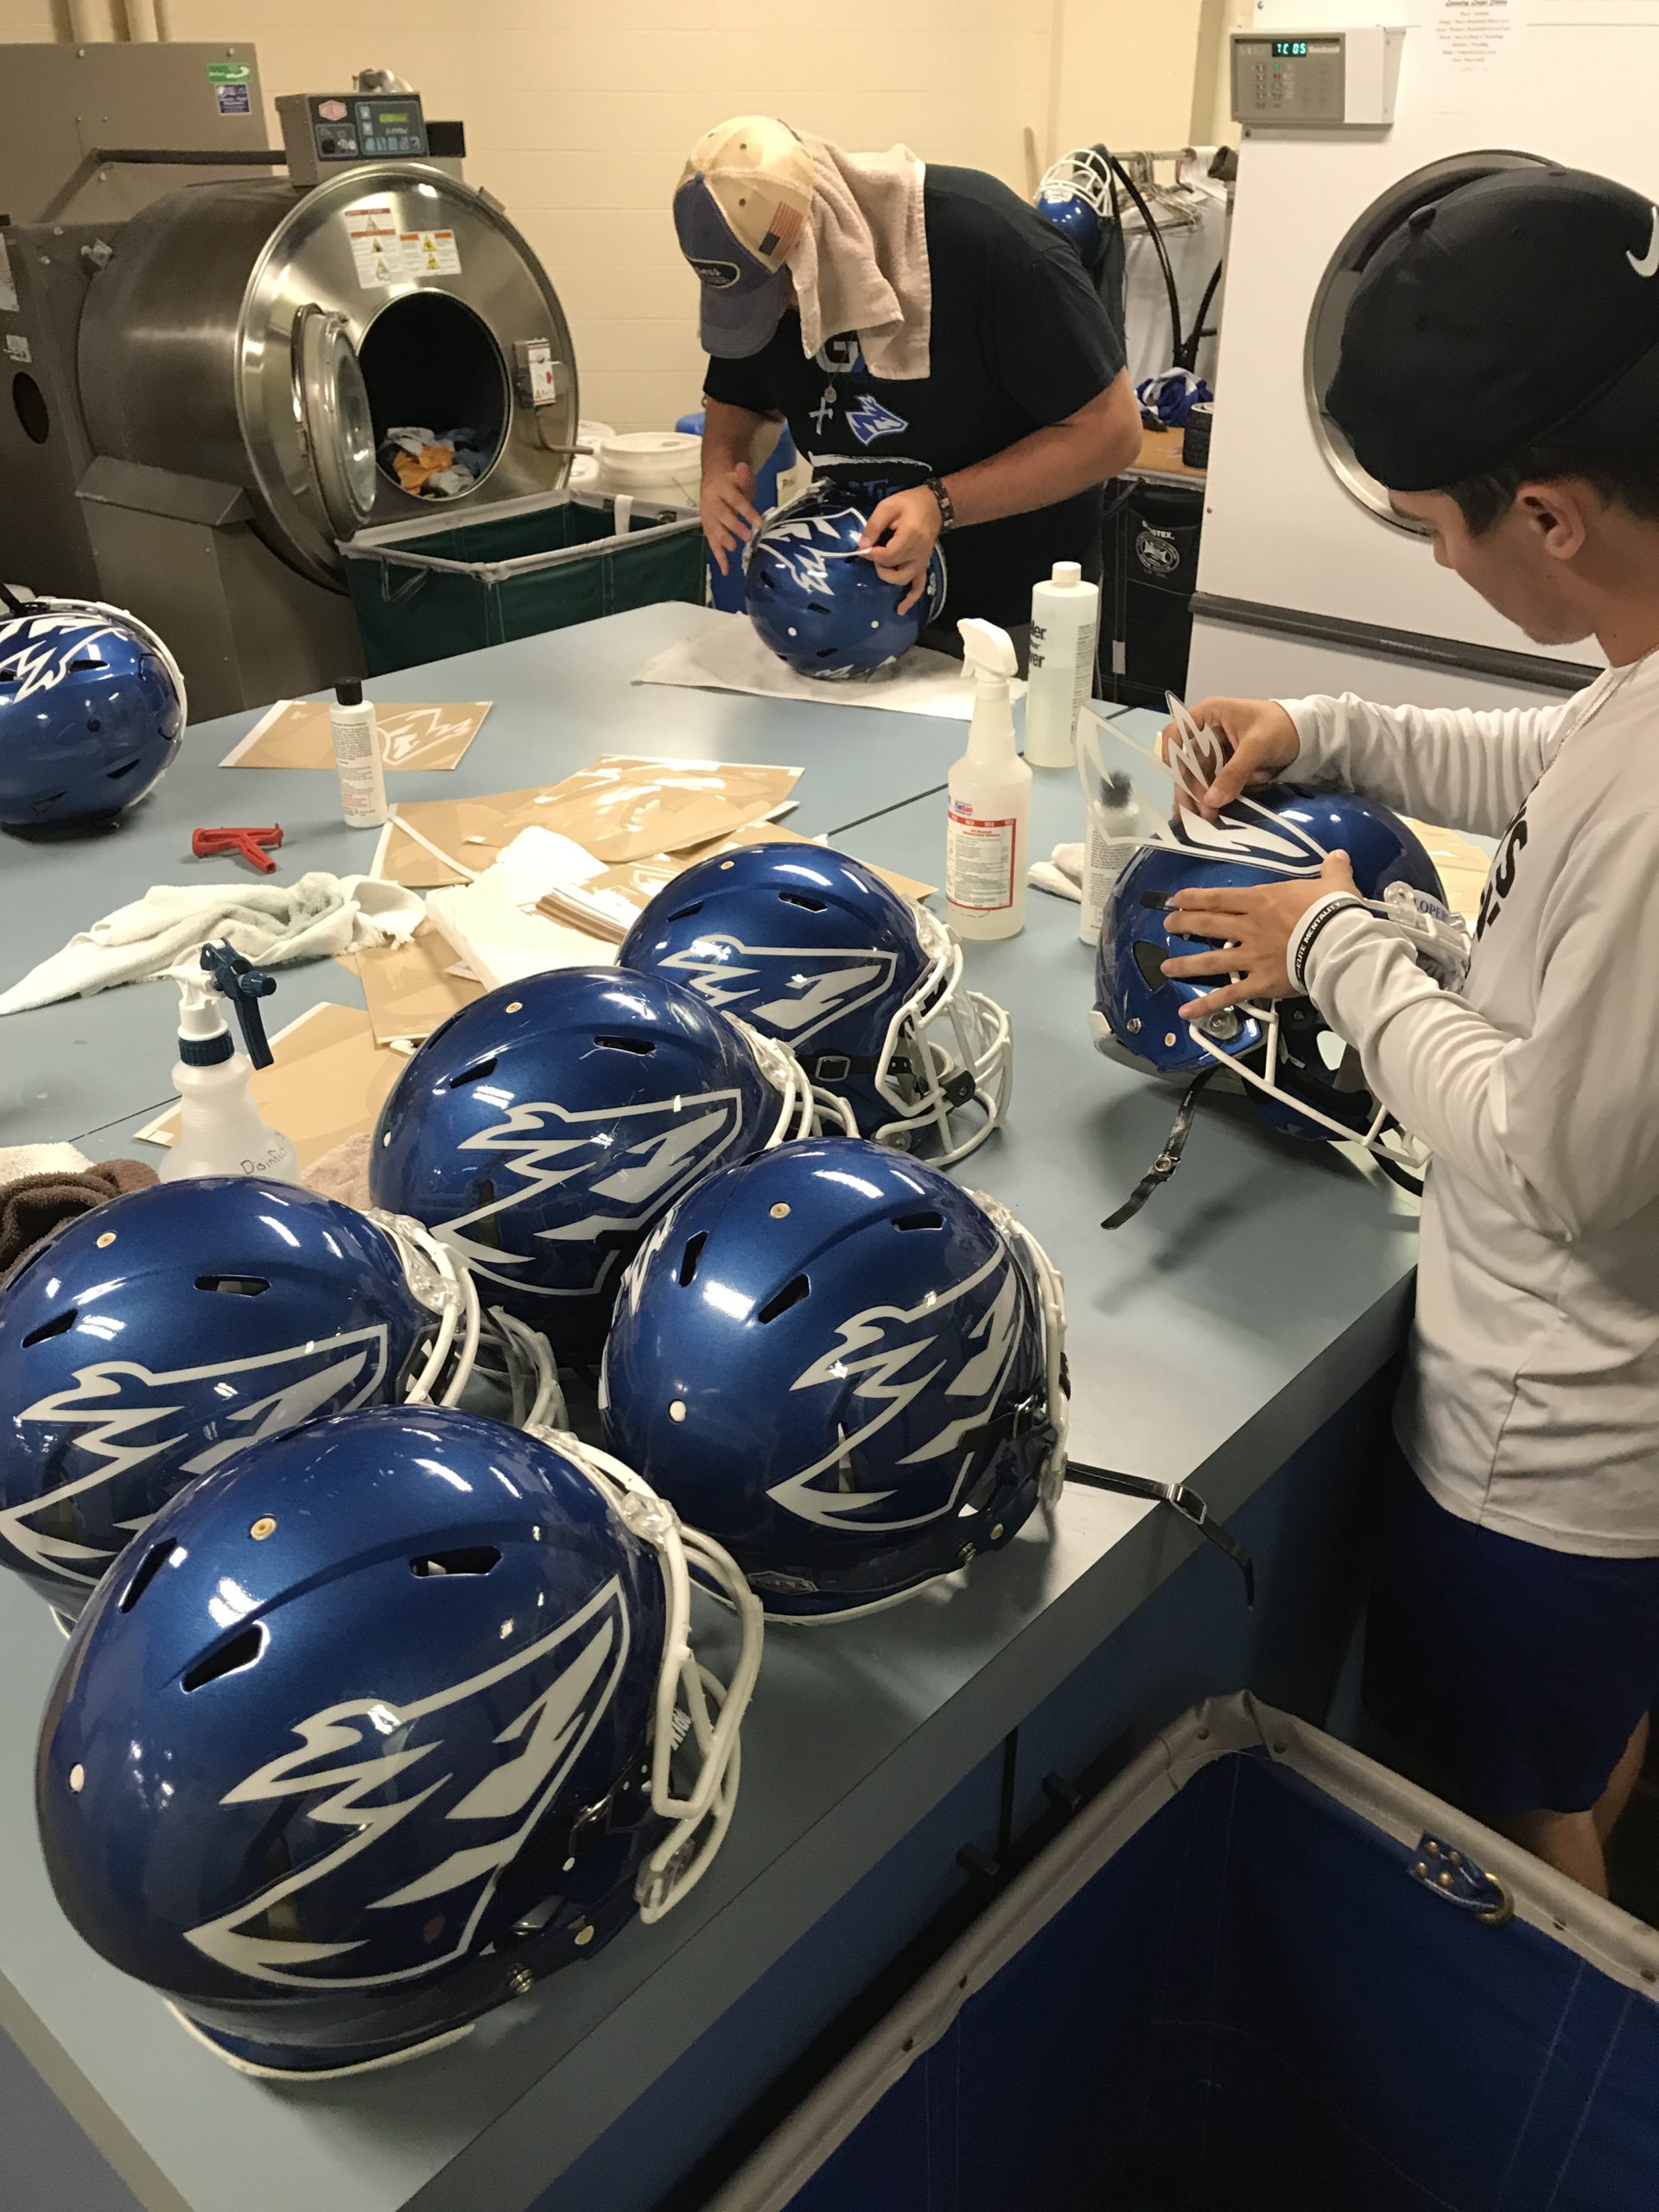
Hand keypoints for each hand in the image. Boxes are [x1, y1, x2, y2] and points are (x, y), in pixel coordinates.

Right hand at [700, 461, 763, 575]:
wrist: (713, 481)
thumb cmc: (733, 482)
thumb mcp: (740, 476)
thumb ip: (744, 476)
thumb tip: (743, 467)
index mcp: (721, 488)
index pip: (735, 500)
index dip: (746, 511)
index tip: (759, 523)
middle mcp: (711, 502)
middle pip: (722, 515)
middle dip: (734, 526)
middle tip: (747, 536)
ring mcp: (708, 516)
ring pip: (714, 529)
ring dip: (723, 539)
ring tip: (733, 548)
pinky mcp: (707, 529)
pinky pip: (712, 543)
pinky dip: (719, 557)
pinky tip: (726, 570)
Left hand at [858, 486, 941, 615]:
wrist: (934, 506)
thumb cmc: (909, 503)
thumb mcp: (887, 507)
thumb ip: (873, 526)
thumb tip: (861, 547)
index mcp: (910, 536)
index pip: (888, 555)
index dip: (872, 555)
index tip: (864, 548)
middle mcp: (918, 553)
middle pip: (893, 569)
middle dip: (878, 563)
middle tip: (872, 551)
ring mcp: (921, 562)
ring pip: (903, 579)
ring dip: (888, 577)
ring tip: (880, 567)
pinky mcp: (922, 566)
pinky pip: (918, 587)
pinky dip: (910, 599)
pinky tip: (900, 610)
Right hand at [1158, 696, 1299, 819]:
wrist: (1306, 735)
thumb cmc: (1280, 728)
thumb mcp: (1257, 747)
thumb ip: (1234, 772)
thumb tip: (1211, 801)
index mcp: (1209, 715)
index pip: (1177, 732)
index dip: (1172, 754)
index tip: (1178, 780)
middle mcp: (1205, 733)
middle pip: (1185, 762)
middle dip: (1188, 788)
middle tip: (1194, 813)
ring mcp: (1214, 752)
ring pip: (1196, 777)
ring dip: (1196, 798)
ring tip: (1200, 821)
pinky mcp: (1224, 768)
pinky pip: (1210, 785)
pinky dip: (1208, 800)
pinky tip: (1204, 817)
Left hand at [1162, 851, 1356, 1020]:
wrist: (1337, 943)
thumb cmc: (1333, 911)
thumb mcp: (1334, 883)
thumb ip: (1332, 870)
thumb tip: (1338, 855)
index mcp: (1261, 902)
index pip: (1220, 898)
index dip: (1196, 898)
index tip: (1177, 900)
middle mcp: (1249, 928)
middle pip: (1208, 925)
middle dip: (1184, 924)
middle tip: (1167, 926)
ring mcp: (1251, 957)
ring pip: (1212, 961)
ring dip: (1186, 964)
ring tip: (1166, 967)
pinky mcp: (1260, 983)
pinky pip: (1229, 995)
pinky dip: (1207, 1004)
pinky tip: (1186, 1012)